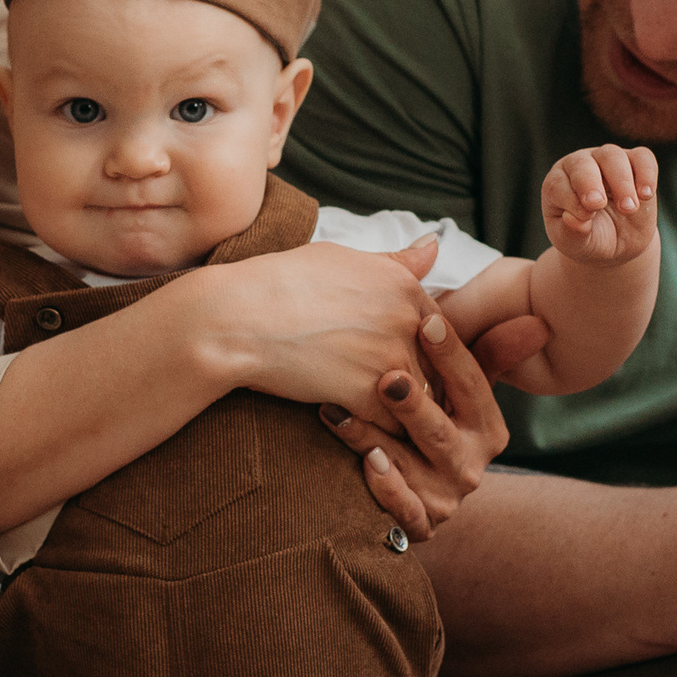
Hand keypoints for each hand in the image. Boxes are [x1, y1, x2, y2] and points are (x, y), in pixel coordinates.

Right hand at [204, 238, 438, 420]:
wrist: (238, 317)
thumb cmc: (279, 282)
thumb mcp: (342, 259)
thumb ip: (395, 262)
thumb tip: (435, 244)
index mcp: (403, 284)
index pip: (438, 330)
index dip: (418, 351)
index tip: (396, 361)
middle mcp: (405, 317)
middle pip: (434, 368)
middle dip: (417, 384)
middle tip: (394, 397)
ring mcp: (389, 357)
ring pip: (416, 400)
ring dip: (401, 413)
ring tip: (376, 416)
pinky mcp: (367, 394)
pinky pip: (391, 425)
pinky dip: (378, 432)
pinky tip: (356, 426)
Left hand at [316, 305, 515, 541]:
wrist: (421, 495)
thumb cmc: (437, 422)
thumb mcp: (464, 391)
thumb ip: (488, 354)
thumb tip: (537, 323)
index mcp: (489, 430)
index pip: (472, 386)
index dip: (450, 354)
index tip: (427, 322)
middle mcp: (471, 467)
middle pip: (439, 432)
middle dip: (413, 405)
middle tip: (387, 378)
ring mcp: (445, 499)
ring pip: (408, 468)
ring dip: (372, 439)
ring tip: (341, 413)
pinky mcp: (420, 526)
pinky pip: (403, 511)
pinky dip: (385, 489)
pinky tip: (365, 462)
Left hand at [543, 144, 658, 266]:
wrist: (618, 244)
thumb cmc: (588, 240)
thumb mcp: (575, 243)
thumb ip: (572, 232)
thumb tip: (573, 218)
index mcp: (558, 183)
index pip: (558, 183)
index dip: (569, 199)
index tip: (584, 218)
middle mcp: (580, 165)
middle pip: (583, 163)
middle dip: (590, 184)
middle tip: (598, 205)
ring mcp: (607, 160)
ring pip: (612, 155)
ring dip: (621, 182)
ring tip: (628, 209)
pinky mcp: (636, 163)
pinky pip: (642, 157)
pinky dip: (646, 173)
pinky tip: (646, 195)